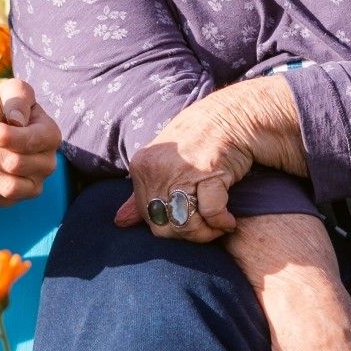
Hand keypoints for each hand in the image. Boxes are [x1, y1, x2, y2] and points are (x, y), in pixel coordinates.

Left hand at [0, 77, 59, 205]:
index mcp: (50, 135)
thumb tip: (15, 120)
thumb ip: (17, 100)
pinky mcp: (16, 199)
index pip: (29, 140)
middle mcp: (48, 164)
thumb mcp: (13, 92)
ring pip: (8, 186)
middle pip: (15, 164)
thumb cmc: (5, 105)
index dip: (2, 135)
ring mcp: (34, 185)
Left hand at [113, 93, 251, 242]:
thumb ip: (141, 193)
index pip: (147, 217)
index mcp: (142, 166)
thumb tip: (119, 222)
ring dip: (206, 233)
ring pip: (186, 223)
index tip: (189, 223)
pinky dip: (222, 222)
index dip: (171, 228)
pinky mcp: (209, 172)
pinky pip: (211, 213)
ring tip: (219, 226)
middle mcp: (157, 168)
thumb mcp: (164, 162)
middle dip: (189, 235)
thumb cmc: (199, 141)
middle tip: (206, 230)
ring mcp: (182, 169)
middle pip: (164, 225)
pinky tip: (229, 220)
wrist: (232, 116)